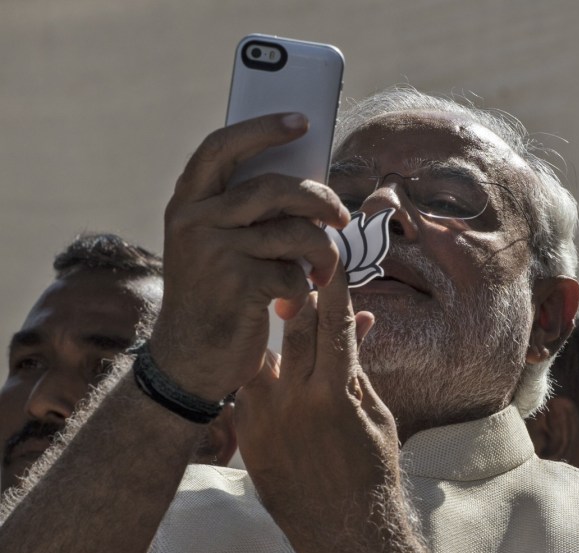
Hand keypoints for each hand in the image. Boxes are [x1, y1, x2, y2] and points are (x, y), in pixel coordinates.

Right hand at [150, 113, 349, 401]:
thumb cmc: (215, 294)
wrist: (190, 358)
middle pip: (276, 187)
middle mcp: (193, 221)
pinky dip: (305, 288)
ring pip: (296, 232)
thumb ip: (247, 213)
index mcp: (187, 203)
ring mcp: (213, 252)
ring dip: (323, 254)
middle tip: (344, 219)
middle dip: (322, 201)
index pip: (221, 147)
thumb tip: (309, 187)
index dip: (263, 128)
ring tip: (323, 272)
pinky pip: (295, 272)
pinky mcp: (236, 286)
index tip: (303, 121)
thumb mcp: (216, 245)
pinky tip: (292, 300)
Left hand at [235, 265, 428, 552]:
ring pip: (261, 355)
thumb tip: (360, 322)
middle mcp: (294, 399)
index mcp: (335, 392)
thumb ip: (359, 366)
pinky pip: (248, 390)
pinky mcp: (246, 436)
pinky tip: (273, 372)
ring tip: (278, 318)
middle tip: (298, 276)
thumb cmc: (371, 470)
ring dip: (273, 337)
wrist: (343, 529)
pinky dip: (263, 376)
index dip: (336, 287)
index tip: (334, 259)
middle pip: (293, 329)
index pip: (335, 324)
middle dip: (299, 297)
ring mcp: (264, 418)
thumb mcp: (376, 414)